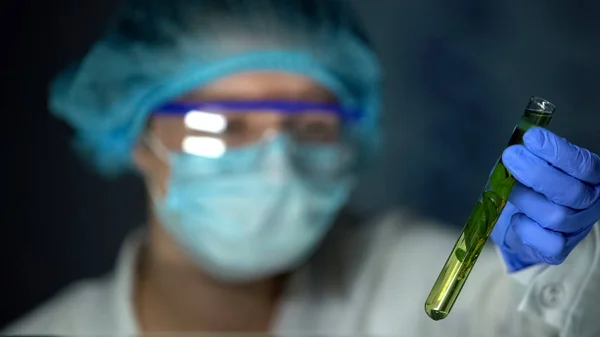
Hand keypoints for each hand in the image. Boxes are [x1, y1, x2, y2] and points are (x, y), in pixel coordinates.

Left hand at [491, 127, 599, 271]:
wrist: (522, 220)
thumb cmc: (531, 185)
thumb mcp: (535, 163)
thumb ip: (532, 155)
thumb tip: (520, 144)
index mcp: (591, 177)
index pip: (582, 165)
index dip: (557, 151)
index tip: (531, 138)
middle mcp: (591, 203)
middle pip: (570, 191)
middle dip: (536, 173)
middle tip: (511, 156)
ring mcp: (577, 228)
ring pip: (555, 216)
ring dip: (526, 199)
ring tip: (508, 189)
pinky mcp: (560, 250)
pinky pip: (547, 242)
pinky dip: (527, 229)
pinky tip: (517, 218)